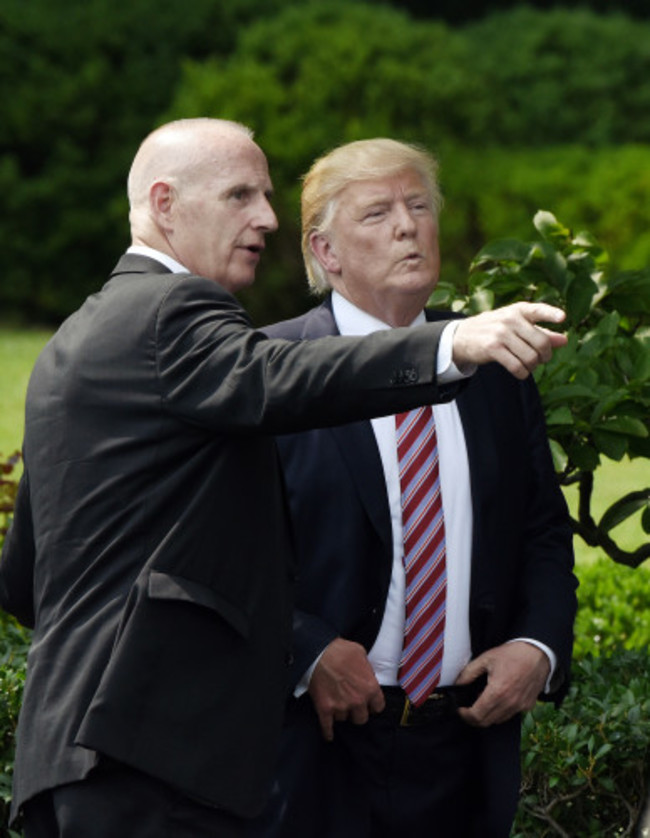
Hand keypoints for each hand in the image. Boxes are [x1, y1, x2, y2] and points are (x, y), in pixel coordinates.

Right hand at [308, 638, 384, 740]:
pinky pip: (327, 728)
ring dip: (341, 713)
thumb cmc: (340, 650)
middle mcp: (358, 701)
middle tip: (352, 704)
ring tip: (337, 704)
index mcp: (370, 688)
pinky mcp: (325, 709)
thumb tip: (368, 675)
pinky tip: (329, 734)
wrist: (318, 652)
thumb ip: (367, 670)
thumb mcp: (361, 653)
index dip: (373, 705)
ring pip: (344, 719)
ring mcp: (341, 707)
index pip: (378, 707)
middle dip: (357, 712)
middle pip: (361, 718)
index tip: (369, 704)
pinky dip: (328, 732)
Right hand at [452, 302, 566, 379]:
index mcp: (518, 310)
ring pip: (530, 357)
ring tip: (529, 366)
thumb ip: (541, 332)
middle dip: (545, 355)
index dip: (551, 314)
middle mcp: (510, 319)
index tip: (562, 318)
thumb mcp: (517, 326)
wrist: (463, 336)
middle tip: (542, 360)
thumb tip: (565, 340)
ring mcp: (500, 333)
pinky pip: (516, 366)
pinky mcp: (492, 348)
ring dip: (533, 366)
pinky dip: (523, 373)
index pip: (537, 310)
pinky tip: (521, 372)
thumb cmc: (496, 330)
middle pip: (541, 342)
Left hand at [454, 641, 550, 726]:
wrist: (537, 653)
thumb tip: (457, 684)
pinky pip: (510, 715)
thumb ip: (469, 673)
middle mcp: (509, 703)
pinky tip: (498, 697)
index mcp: (497, 692)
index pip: (477, 715)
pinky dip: (500, 711)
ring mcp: (520, 706)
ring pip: (498, 720)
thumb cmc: (512, 654)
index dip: (465, 715)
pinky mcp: (527, 706)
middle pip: (486, 722)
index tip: (460, 709)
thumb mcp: (486, 658)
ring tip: (484, 698)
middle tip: (467, 708)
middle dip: (473, 718)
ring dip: (487, 715)